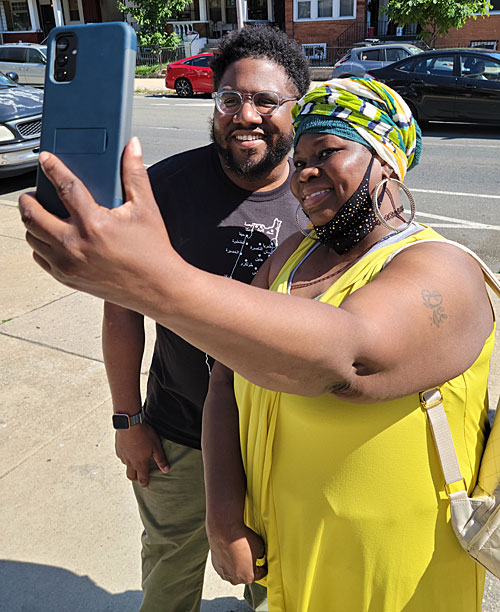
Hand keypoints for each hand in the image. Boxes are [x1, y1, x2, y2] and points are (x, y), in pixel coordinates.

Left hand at [18, 138, 181, 310]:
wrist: (157, 289)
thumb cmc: (153, 252)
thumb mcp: (146, 209)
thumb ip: (135, 174)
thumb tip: (132, 147)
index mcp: (94, 224)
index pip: (64, 186)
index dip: (52, 168)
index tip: (46, 160)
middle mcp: (75, 245)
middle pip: (32, 213)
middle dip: (28, 198)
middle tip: (33, 192)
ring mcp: (67, 263)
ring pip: (31, 236)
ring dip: (32, 221)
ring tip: (41, 213)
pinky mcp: (66, 278)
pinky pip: (39, 256)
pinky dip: (40, 243)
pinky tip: (51, 236)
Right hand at [115, 422, 168, 486]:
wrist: (129, 424)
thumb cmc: (144, 434)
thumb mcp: (156, 446)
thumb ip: (160, 459)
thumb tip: (166, 470)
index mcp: (140, 463)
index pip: (142, 478)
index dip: (145, 483)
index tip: (146, 485)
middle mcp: (129, 462)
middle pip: (131, 476)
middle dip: (135, 478)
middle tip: (140, 476)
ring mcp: (122, 456)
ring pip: (126, 465)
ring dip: (130, 466)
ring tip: (136, 460)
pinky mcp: (118, 449)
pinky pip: (121, 456)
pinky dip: (126, 456)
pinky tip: (130, 450)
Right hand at [207, 522, 266, 584]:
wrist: (225, 531)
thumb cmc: (242, 540)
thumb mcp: (261, 547)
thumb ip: (261, 556)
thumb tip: (259, 556)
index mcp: (248, 577)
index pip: (260, 574)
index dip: (263, 567)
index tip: (263, 564)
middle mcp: (235, 579)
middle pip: (245, 575)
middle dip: (248, 566)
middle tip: (249, 555)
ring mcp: (224, 574)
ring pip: (234, 571)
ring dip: (237, 564)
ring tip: (238, 551)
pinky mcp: (216, 566)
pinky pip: (225, 565)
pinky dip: (228, 560)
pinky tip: (230, 550)